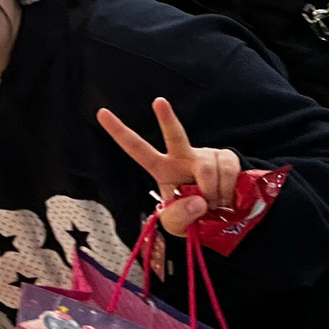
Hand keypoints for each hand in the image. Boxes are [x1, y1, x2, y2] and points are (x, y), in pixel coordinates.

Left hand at [96, 98, 240, 236]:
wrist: (224, 216)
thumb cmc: (193, 217)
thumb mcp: (177, 227)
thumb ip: (178, 218)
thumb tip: (198, 200)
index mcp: (162, 169)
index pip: (137, 149)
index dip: (119, 132)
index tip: (101, 113)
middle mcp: (182, 156)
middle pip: (175, 136)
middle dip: (166, 118)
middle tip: (158, 102)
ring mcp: (206, 154)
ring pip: (207, 171)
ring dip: (213, 195)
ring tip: (214, 205)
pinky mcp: (227, 157)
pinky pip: (228, 173)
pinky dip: (228, 192)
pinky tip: (227, 198)